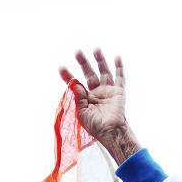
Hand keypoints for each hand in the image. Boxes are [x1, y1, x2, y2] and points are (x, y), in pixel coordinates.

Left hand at [59, 47, 140, 163]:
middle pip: (89, 73)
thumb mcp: (81, 113)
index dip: (68, 76)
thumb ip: (78, 98)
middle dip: (83, 63)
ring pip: (103, 71)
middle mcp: (96, 93)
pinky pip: (120, 77)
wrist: (111, 132)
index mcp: (86, 99)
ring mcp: (108, 91)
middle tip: (77, 52)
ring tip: (96, 49)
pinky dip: (119, 67)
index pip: (76, 84)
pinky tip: (117, 57)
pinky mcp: (119, 92)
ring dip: (100, 60)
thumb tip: (73, 83)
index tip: (61, 68)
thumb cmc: (95, 127)